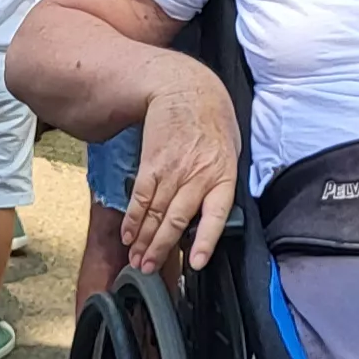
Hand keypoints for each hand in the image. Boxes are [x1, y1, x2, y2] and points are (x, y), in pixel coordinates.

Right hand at [124, 60, 239, 276]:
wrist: (186, 89)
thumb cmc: (213, 123)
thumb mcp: (230, 153)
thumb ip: (221, 185)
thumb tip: (209, 218)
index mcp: (222, 176)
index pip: (213, 216)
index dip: (204, 241)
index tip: (195, 262)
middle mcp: (196, 177)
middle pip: (174, 220)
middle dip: (160, 249)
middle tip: (149, 268)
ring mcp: (171, 171)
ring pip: (155, 213)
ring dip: (143, 240)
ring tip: (137, 259)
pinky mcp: (151, 164)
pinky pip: (140, 197)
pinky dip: (133, 218)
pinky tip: (128, 233)